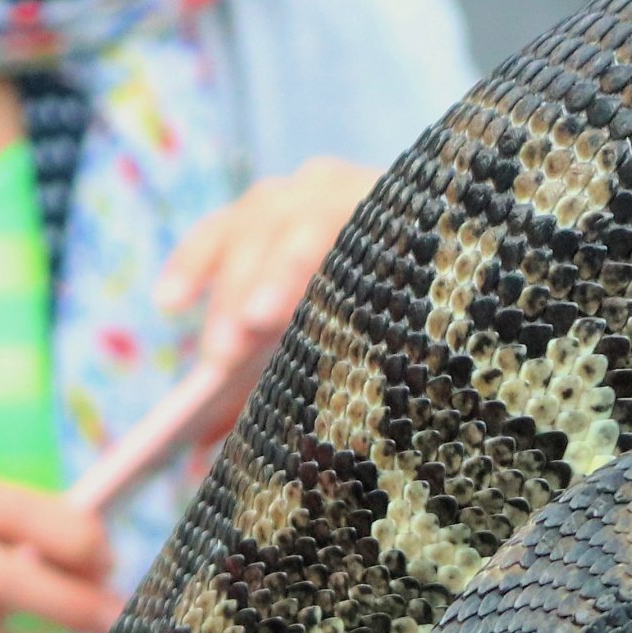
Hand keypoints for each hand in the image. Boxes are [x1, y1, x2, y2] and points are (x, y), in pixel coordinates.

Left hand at [154, 155, 383, 440]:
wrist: (464, 282)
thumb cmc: (374, 311)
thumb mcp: (304, 343)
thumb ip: (251, 381)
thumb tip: (193, 442)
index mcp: (277, 219)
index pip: (224, 231)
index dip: (194, 264)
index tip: (167, 304)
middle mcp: (312, 193)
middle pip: (256, 228)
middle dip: (234, 291)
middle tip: (221, 352)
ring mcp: (358, 190)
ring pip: (302, 221)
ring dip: (278, 272)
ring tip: (259, 320)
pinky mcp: (403, 201)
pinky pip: (364, 222)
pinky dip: (343, 257)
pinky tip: (339, 291)